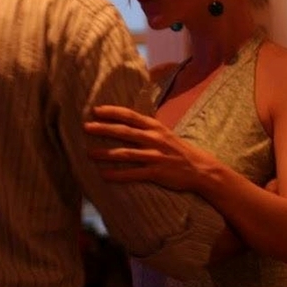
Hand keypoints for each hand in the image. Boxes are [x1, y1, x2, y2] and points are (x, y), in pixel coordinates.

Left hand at [85, 105, 217, 192]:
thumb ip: (145, 127)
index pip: (130, 116)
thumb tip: (123, 121)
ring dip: (106, 153)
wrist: (201, 168)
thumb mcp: (163, 133)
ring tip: (89, 153)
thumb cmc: (177, 150)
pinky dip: (118, 175)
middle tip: (85, 127)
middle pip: (124, 132)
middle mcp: (154, 139)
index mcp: (155, 126)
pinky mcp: (157, 172)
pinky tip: (104, 175)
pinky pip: (134, 174)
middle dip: (103, 129)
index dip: (112, 112)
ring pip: (126, 153)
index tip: (95, 110)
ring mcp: (155, 156)